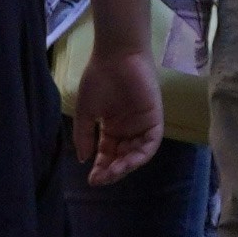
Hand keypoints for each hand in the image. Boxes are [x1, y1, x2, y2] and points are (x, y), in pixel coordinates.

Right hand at [73, 44, 162, 182]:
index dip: (100, 168)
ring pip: (136, 154)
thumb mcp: (86, 111)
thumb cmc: (99, 79)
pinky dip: (140, 155)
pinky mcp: (154, 119)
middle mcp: (128, 129)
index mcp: (111, 127)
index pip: (107, 154)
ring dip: (125, 166)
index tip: (91, 180)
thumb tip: (82, 159)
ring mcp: (141, 125)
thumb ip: (85, 135)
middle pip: (122, 157)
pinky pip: (150, 143)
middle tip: (101, 179)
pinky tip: (127, 163)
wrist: (116, 56)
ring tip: (112, 173)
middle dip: (112, 171)